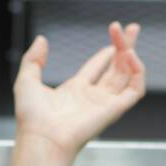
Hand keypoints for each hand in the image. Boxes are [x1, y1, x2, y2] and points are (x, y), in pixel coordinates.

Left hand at [12, 21, 146, 155]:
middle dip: (125, 47)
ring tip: (128, 35)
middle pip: (117, 68)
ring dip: (130, 53)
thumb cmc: (32, 118)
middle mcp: (93, 97)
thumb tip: (41, 39)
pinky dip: (137, 72)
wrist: (42, 138)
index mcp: (75, 91)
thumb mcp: (27, 81)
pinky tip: (130, 56)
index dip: (107, 52)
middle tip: (132, 27)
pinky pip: (135, 90)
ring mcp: (105, 103)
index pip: (97, 68)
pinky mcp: (115, 109)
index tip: (115, 34)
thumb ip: (33, 59)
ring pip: (127, 75)